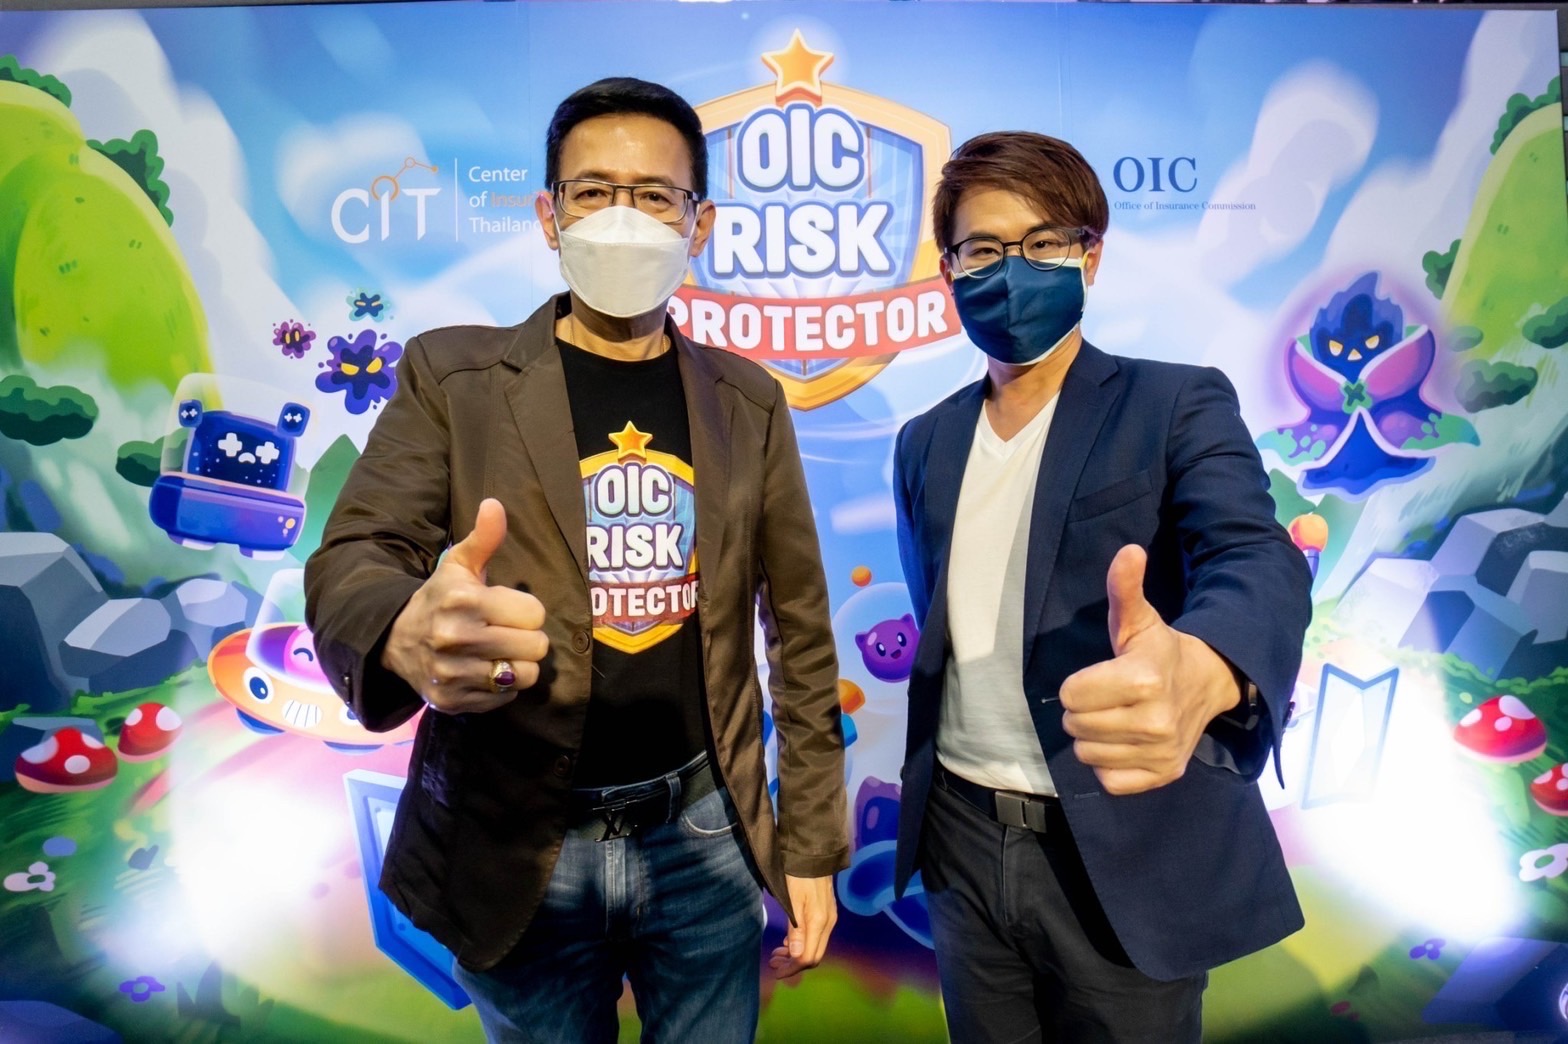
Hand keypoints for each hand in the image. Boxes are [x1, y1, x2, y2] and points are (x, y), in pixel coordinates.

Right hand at [381, 498, 548, 714]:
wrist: (394, 639)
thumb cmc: (440, 597)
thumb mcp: (459, 565)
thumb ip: (484, 538)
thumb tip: (495, 504)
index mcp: (464, 600)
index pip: (535, 614)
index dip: (528, 611)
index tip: (509, 609)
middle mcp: (457, 638)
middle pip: (536, 647)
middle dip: (528, 639)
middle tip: (509, 633)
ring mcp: (453, 673)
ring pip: (524, 675)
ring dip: (519, 665)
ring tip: (502, 653)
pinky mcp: (452, 700)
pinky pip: (504, 698)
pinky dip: (501, 687)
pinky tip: (484, 671)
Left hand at [768, 874, 836, 979]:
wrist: (812, 853)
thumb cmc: (798, 875)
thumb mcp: (792, 901)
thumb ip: (795, 929)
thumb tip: (796, 956)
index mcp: (819, 922)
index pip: (808, 957)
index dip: (792, 968)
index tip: (776, 971)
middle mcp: (828, 923)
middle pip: (814, 956)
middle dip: (793, 964)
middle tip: (774, 962)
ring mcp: (829, 918)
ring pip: (815, 946)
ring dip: (797, 954)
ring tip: (778, 952)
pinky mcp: (827, 912)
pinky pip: (816, 936)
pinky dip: (802, 943)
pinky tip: (789, 940)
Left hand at [1059, 544, 1240, 795]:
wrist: (1208, 684)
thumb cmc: (1160, 650)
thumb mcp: (1139, 619)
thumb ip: (1125, 588)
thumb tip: (1129, 551)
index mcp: (1143, 679)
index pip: (1070, 696)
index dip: (1078, 685)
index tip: (1101, 675)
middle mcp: (1155, 720)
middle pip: (1076, 726)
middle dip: (1084, 710)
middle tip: (1108, 697)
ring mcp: (1161, 752)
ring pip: (1087, 754)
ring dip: (1094, 737)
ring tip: (1117, 717)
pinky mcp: (1164, 775)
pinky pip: (1108, 780)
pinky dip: (1110, 764)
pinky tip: (1126, 742)